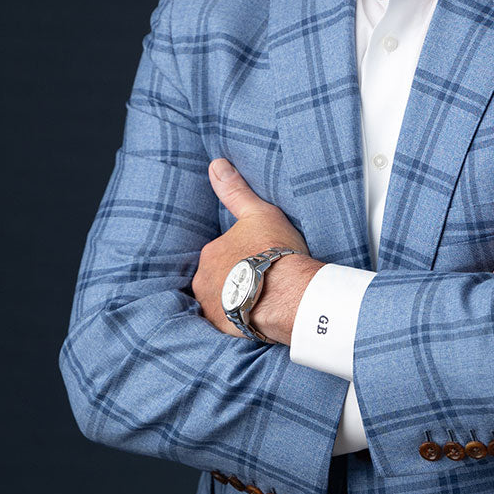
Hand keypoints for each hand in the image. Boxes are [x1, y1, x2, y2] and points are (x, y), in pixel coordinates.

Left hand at [190, 159, 323, 342]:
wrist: (289, 293)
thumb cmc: (275, 250)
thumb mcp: (258, 213)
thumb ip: (235, 191)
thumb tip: (216, 165)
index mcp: (210, 253)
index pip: (219, 252)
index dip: (238, 254)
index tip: (256, 257)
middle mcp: (203, 281)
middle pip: (216, 277)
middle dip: (232, 278)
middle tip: (259, 277)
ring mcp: (212, 307)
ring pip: (220, 300)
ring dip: (233, 298)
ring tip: (259, 297)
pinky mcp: (225, 328)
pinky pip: (228, 322)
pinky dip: (239, 318)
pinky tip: (257, 314)